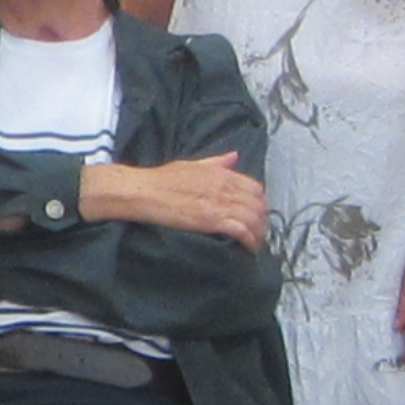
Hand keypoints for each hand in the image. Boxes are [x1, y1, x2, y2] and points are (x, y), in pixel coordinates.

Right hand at [78, 152, 266, 248]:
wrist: (143, 191)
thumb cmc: (161, 179)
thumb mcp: (191, 165)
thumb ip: (216, 163)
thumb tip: (234, 156)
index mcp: (221, 173)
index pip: (255, 188)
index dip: (259, 203)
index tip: (255, 214)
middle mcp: (224, 187)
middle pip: (258, 205)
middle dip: (261, 221)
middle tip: (256, 232)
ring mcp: (219, 203)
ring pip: (253, 219)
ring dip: (258, 233)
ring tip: (254, 243)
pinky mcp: (211, 220)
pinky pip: (241, 230)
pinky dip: (249, 241)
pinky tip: (248, 248)